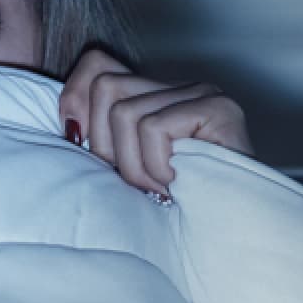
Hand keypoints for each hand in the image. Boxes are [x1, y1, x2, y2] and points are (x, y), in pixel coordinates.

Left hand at [58, 48, 254, 195]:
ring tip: (163, 188)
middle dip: (106, 146)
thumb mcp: (127, 172)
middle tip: (136, 183)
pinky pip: (154, 129)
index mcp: (156, 96)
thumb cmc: (180, 211)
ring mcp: (203, 93)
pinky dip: (158, 167)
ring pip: (125, 113)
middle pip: (105, 87)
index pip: (97, 64)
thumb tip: (69, 126)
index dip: (76, 99)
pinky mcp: (218, 108)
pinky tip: (180, 184)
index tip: (78, 143)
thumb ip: (104, 142)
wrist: (233, 237)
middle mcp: (180, 86)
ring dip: (136, 167)